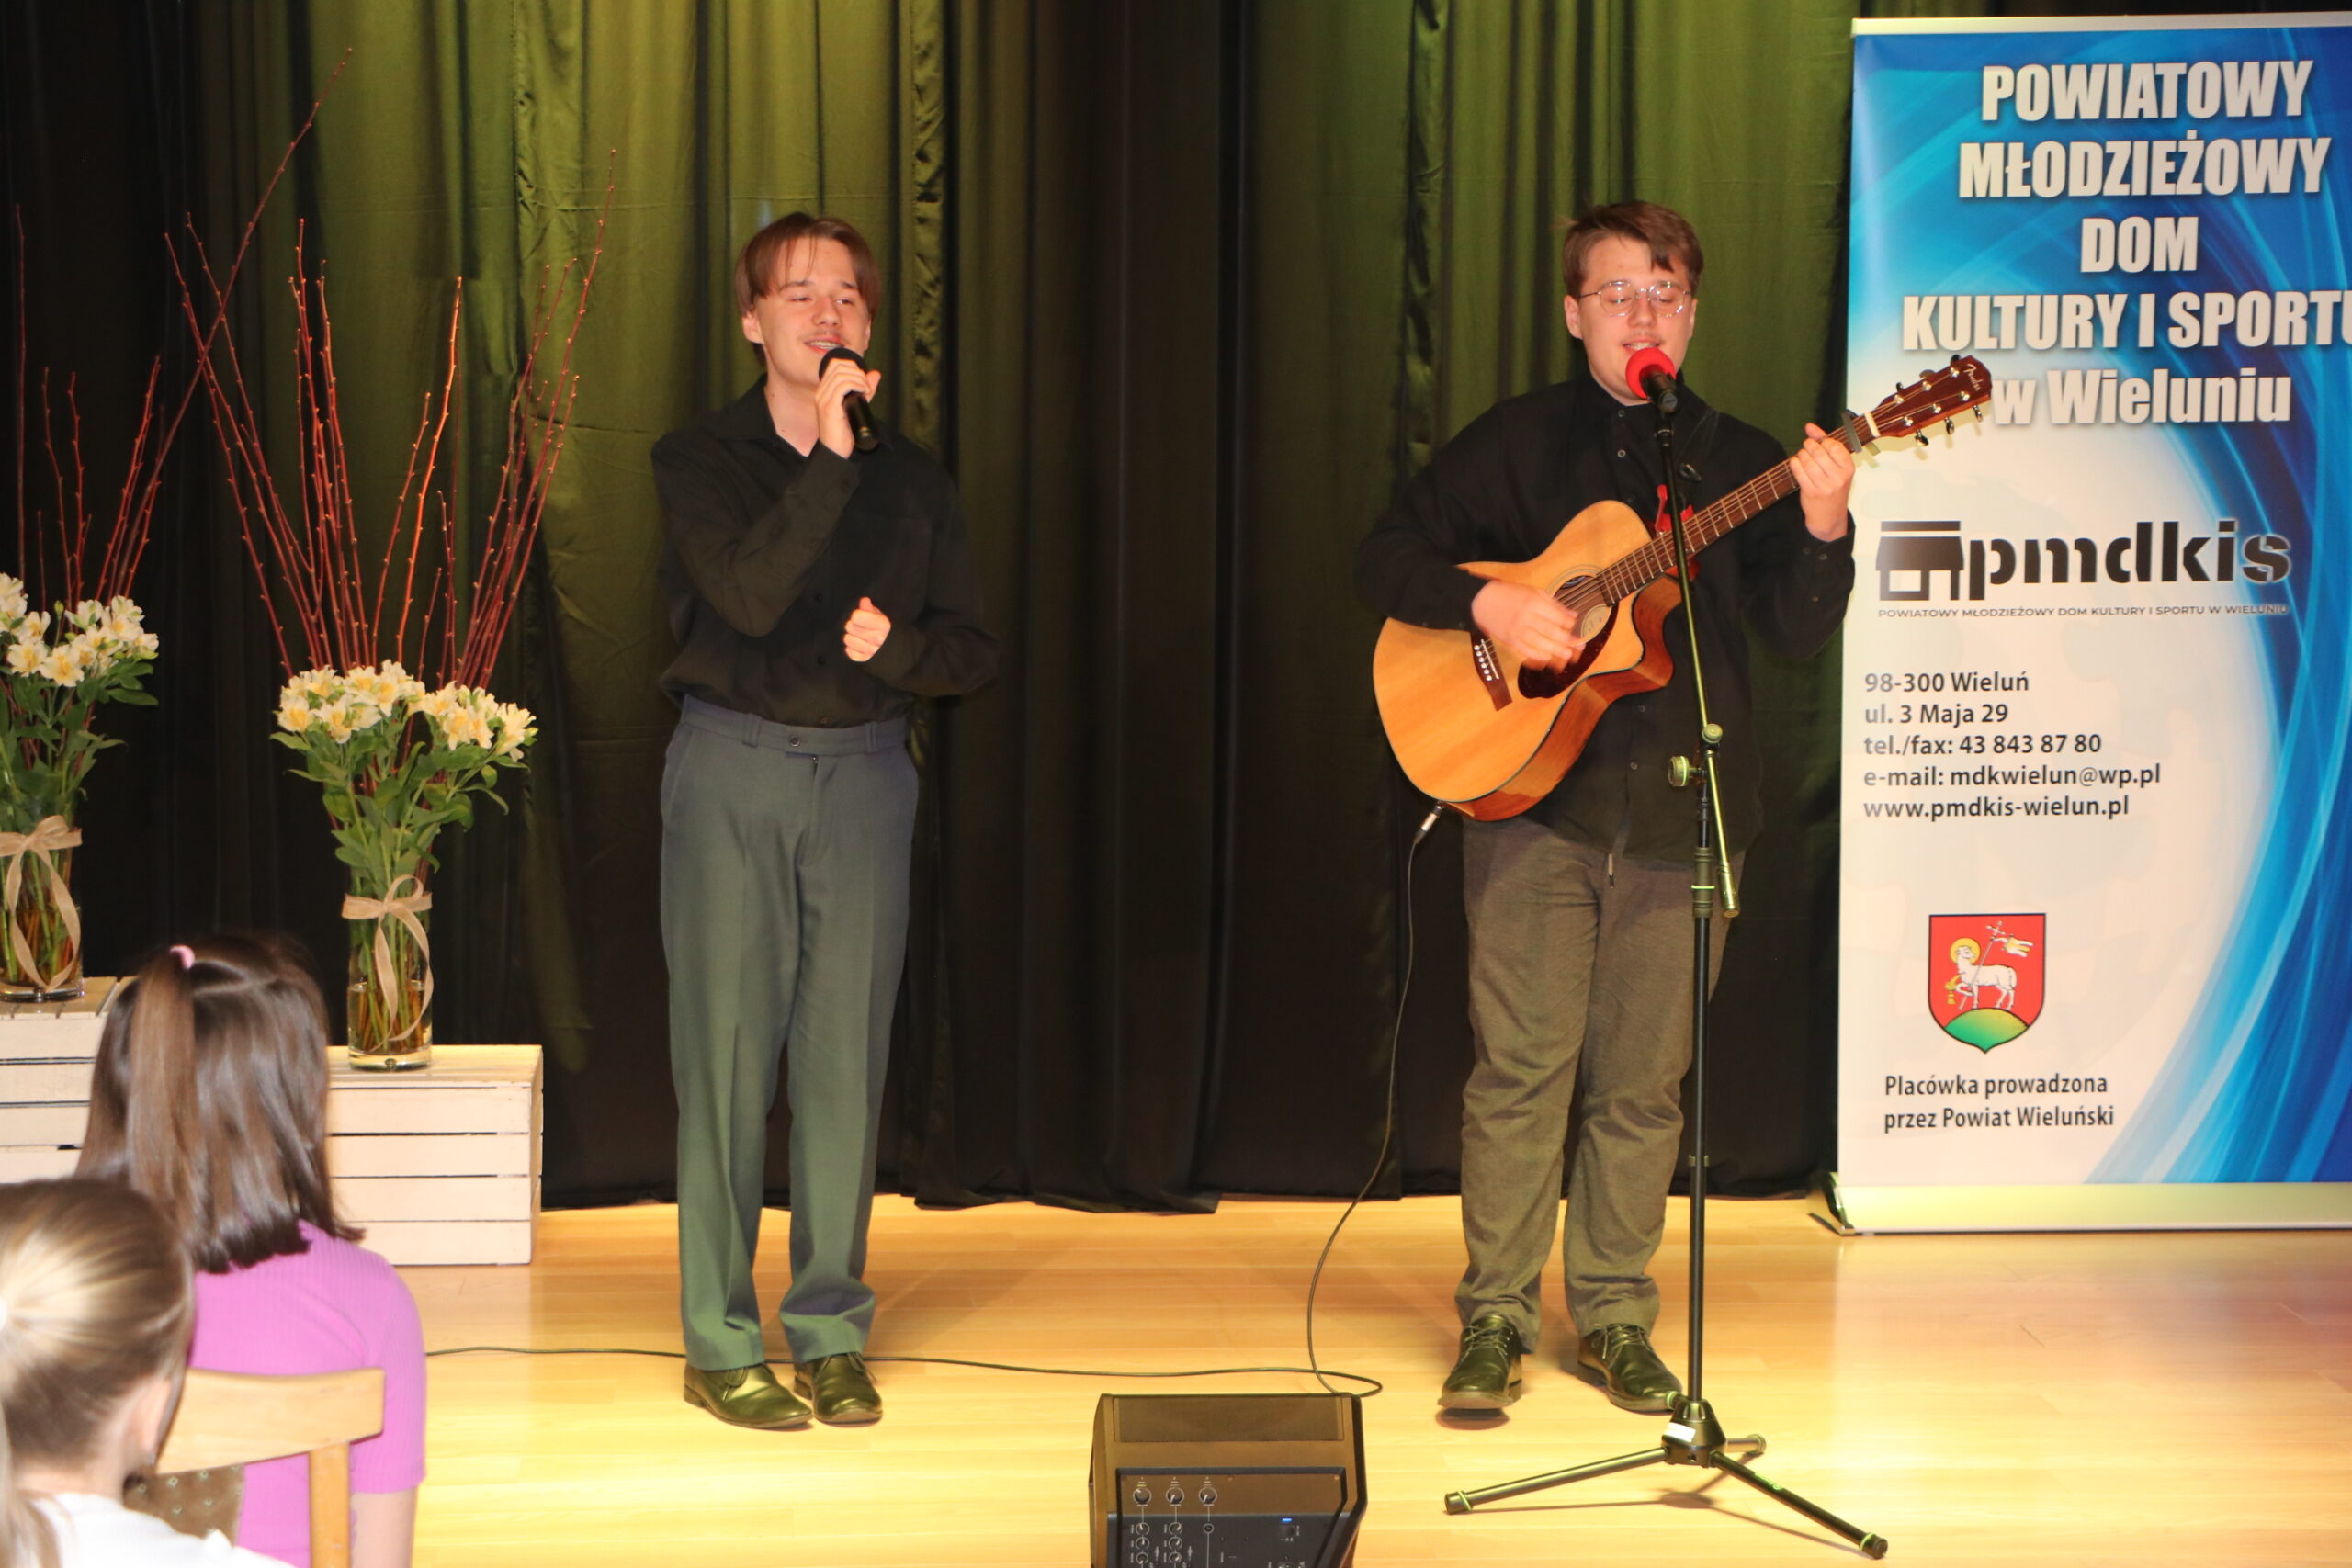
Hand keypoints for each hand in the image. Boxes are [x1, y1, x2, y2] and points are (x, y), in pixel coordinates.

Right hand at [815, 356, 882, 458]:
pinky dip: (856, 385)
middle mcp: (821, 392)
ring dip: (858, 379)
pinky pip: (842, 386)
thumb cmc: (843, 433)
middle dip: (857, 371)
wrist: (835, 452)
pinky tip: (863, 392)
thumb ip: (864, 389)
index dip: (852, 365)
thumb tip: (875, 374)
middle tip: (867, 386)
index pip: (834, 364)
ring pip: (840, 374)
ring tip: (866, 390)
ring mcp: (823, 399)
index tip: (864, 379)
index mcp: (824, 390)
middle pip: (838, 365)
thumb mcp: (857, 405)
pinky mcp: (829, 407)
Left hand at [844, 596, 890, 661]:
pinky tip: (858, 646)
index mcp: (883, 625)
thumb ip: (870, 608)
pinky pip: (849, 652)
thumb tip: (864, 600)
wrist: (894, 649)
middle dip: (853, 625)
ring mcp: (872, 650)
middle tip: (860, 627)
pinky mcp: (866, 659)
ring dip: (851, 637)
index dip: (857, 615)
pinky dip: (851, 648)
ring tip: (859, 636)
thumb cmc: (885, 630)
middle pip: (850, 626)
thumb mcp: (880, 616)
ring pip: (847, 639)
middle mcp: (878, 638)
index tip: (861, 617)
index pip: (857, 616)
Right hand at [1471, 580, 1585, 670]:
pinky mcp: (1510, 640)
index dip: (1568, 623)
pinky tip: (1547, 658)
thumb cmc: (1510, 595)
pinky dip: (1537, 656)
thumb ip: (1554, 603)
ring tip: (1568, 655)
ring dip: (1555, 650)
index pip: (1556, 616)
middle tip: (1579, 646)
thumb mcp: (1533, 592)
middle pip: (1550, 631)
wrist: (1482, 601)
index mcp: (1533, 602)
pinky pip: (1525, 651)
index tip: (1575, 626)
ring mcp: (1517, 630)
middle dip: (1567, 640)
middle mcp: (1526, 617)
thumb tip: (1572, 615)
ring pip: (1539, 643)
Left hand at [1792, 421, 1855, 540]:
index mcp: (1848, 469)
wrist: (1830, 517)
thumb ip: (1826, 445)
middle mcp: (1838, 477)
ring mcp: (1825, 486)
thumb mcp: (1837, 468)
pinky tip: (1796, 463)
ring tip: (1802, 456)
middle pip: (1819, 452)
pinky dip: (1795, 464)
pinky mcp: (1811, 492)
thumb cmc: (1834, 490)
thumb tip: (1810, 427)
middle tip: (1807, 446)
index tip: (1820, 442)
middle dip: (1809, 445)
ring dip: (1801, 454)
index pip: (1835, 446)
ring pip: (1807, 461)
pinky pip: (1799, 472)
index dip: (1824, 441)